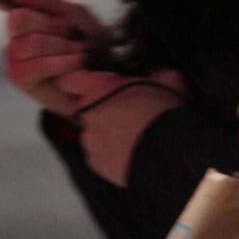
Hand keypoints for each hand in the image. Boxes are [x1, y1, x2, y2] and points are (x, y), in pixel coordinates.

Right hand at [0, 0, 107, 115]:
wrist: (101, 76)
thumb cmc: (86, 43)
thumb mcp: (74, 15)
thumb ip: (45, 1)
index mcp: (27, 14)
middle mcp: (15, 34)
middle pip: (18, 18)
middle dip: (51, 24)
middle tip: (72, 33)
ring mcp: (14, 56)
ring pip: (31, 43)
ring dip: (63, 46)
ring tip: (80, 51)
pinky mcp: (19, 76)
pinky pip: (37, 64)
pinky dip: (62, 62)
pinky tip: (76, 62)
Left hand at [58, 68, 187, 185]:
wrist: (167, 151)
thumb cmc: (163, 114)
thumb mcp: (165, 81)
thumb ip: (155, 75)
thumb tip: (163, 74)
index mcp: (99, 88)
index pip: (71, 81)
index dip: (80, 83)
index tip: (90, 85)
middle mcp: (88, 113)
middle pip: (86, 109)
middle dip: (102, 111)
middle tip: (125, 114)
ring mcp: (90, 140)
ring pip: (93, 134)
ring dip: (107, 134)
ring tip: (132, 137)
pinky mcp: (96, 163)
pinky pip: (99, 156)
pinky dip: (111, 155)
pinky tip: (130, 152)